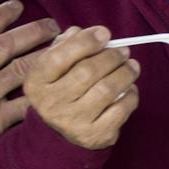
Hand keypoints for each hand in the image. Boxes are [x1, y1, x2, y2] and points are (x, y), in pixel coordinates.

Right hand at [0, 0, 59, 168]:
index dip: (1, 15)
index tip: (19, 4)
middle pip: (7, 45)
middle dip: (33, 32)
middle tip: (54, 25)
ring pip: (20, 70)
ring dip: (45, 58)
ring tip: (65, 51)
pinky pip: (23, 106)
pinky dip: (42, 97)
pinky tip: (60, 90)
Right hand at [25, 25, 140, 149]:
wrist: (59, 134)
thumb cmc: (61, 90)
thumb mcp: (54, 68)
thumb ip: (67, 46)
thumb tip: (90, 33)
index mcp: (36, 82)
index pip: (59, 57)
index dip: (85, 42)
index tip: (104, 33)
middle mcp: (51, 104)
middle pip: (87, 72)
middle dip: (111, 57)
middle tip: (124, 51)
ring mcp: (72, 122)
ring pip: (107, 90)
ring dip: (125, 73)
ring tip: (132, 66)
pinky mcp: (94, 136)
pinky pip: (120, 110)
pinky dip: (130, 95)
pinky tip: (130, 88)